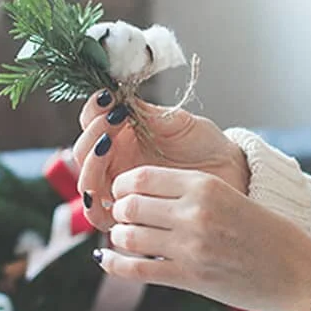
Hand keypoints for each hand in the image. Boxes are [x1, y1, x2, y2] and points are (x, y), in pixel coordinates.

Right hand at [73, 91, 248, 229]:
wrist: (229, 172)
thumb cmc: (205, 144)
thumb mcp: (175, 122)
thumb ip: (144, 113)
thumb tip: (115, 92)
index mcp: (122, 134)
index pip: (91, 120)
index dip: (93, 110)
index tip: (108, 99)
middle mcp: (115, 161)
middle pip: (82, 153)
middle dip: (92, 136)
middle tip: (111, 123)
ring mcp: (120, 188)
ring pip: (87, 184)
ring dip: (91, 166)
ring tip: (109, 145)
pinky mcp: (129, 215)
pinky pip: (102, 217)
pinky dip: (97, 207)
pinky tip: (114, 192)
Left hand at [95, 166, 310, 310]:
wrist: (297, 271)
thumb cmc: (267, 232)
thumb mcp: (230, 196)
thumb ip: (192, 194)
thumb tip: (145, 193)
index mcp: (206, 185)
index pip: (142, 177)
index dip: (124, 185)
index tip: (123, 192)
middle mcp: (194, 212)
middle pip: (130, 205)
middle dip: (118, 211)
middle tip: (121, 216)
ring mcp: (190, 246)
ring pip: (128, 236)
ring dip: (119, 237)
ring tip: (124, 238)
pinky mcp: (190, 278)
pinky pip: (137, 269)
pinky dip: (114, 264)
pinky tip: (106, 260)